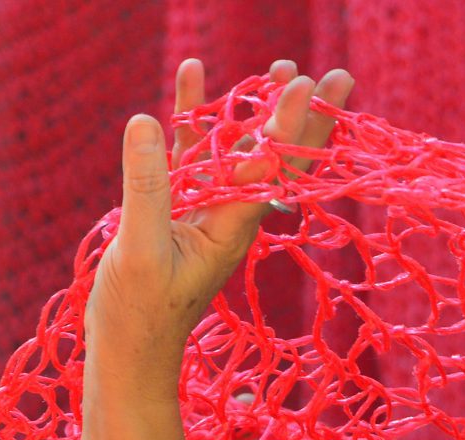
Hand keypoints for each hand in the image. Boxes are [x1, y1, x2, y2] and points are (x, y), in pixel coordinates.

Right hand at [85, 59, 353, 384]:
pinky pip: (192, 151)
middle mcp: (230, 212)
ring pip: (237, 146)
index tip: (310, 86)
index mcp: (232, 226)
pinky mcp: (176, 204)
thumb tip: (146, 122)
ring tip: (281, 66)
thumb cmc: (139, 312)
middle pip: (276, 156)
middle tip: (334, 75)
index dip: (289, 125)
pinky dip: (194, 114)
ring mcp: (205, 206)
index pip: (270, 168)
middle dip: (304, 116)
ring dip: (257, 106)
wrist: (130, 349)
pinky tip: (193, 73)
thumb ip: (146, 187)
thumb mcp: (141, 251)